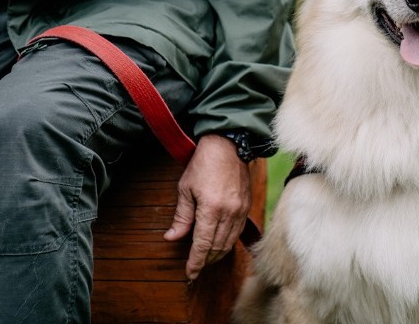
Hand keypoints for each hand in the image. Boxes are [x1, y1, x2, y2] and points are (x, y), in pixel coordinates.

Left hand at [163, 134, 250, 279]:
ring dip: (217, 254)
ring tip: (206, 259)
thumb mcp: (185, 188)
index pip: (203, 244)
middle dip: (206, 261)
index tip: (189, 273)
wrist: (228, 145)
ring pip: (230, 242)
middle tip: (195, 268)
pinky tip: (220, 244)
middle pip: (218, 247)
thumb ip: (182, 216)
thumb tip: (171, 237)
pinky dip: (228, 242)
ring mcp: (240, 210)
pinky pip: (238, 232)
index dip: (196, 262)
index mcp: (211, 209)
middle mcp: (229, 213)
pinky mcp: (247, 206)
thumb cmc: (204, 164)